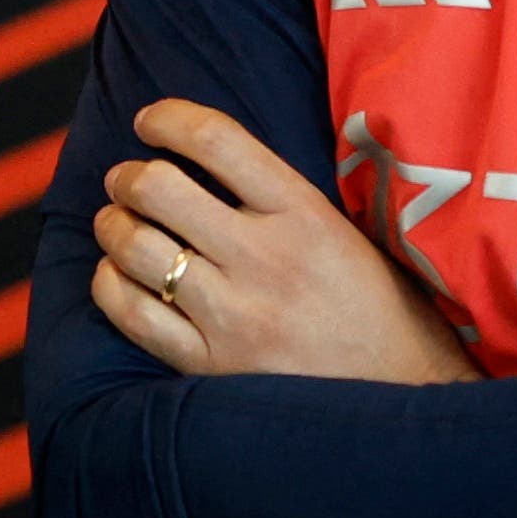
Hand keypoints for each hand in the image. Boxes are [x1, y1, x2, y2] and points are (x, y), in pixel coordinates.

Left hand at [87, 100, 480, 386]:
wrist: (407, 399)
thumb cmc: (378, 310)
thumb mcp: (347, 232)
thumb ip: (281, 196)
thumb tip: (208, 157)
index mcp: (305, 214)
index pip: (217, 140)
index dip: (168, 118)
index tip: (149, 121)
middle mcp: (265, 259)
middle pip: (158, 188)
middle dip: (127, 176)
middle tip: (125, 180)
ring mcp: (235, 317)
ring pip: (135, 248)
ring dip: (112, 225)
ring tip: (116, 223)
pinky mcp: (212, 367)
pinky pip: (132, 314)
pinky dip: (109, 284)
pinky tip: (117, 275)